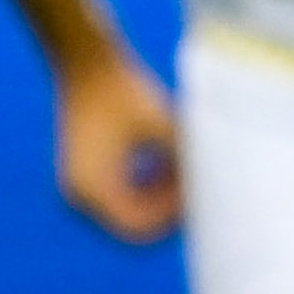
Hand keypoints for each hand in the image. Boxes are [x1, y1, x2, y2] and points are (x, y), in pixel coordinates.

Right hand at [53, 47, 182, 242]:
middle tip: (193, 177)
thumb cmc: (125, 91)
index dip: (171, 216)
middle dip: (167, 206)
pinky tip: (164, 163)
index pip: (137, 228)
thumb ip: (186, 163)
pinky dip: (147, 187)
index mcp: (91, 188)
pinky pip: (122, 197)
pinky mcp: (86, 176)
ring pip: (130, 211)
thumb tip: (215, 190)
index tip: (196, 189)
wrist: (86, 65)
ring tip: (180, 166)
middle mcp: (78, 196)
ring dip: (160, 197)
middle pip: (134, 223)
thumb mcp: (164, 128)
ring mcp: (79, 187)